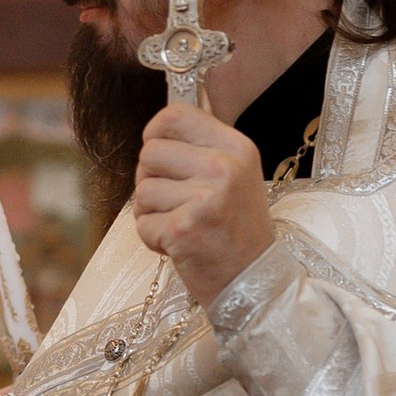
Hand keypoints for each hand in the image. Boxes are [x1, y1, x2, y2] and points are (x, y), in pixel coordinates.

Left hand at [131, 101, 272, 309]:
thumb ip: (201, 147)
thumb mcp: (234, 175)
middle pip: (149, 153)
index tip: (161, 156)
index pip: (175, 115)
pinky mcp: (183, 229)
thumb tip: (162, 121)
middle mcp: (223, 167)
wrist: (253, 280)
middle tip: (178, 202)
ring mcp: (204, 198)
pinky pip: (142, 223)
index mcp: (236, 147)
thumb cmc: (236, 228)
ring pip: (142, 190)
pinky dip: (153, 238)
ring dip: (152, 213)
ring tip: (182, 225)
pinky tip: (180, 244)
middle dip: (151, 180)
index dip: (155, 133)